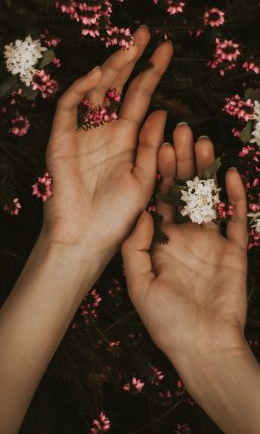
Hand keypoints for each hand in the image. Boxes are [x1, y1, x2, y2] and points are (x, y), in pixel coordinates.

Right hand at [42, 26, 172, 272]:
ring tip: (129, 47)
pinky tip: (98, 75)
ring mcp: (82, 133)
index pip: (141, 97)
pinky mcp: (61, 140)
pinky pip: (68, 108)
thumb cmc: (118, 214)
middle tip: (145, 34)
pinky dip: (80, 90)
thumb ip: (151, 144)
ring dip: (110, 68)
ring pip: (94, 91)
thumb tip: (162, 110)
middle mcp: (105, 130)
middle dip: (131, 58)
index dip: (153, 72)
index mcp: (127, 138)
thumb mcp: (144, 177)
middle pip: (118, 86)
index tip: (167, 49)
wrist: (87, 237)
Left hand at [122, 123, 248, 364]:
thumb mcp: (139, 284)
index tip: (156, 146)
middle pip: (184, 191)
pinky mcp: (234, 250)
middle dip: (182, 162)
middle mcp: (186, 236)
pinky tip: (228, 174)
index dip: (158, 173)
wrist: (202, 347)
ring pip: (209, 198)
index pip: (160, 199)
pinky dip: (233, 197)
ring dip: (207, 172)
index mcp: (162, 241)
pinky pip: (236, 219)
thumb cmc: (166, 321)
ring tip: (203, 144)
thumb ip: (135, 248)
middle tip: (181, 132)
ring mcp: (212, 241)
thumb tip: (140, 214)